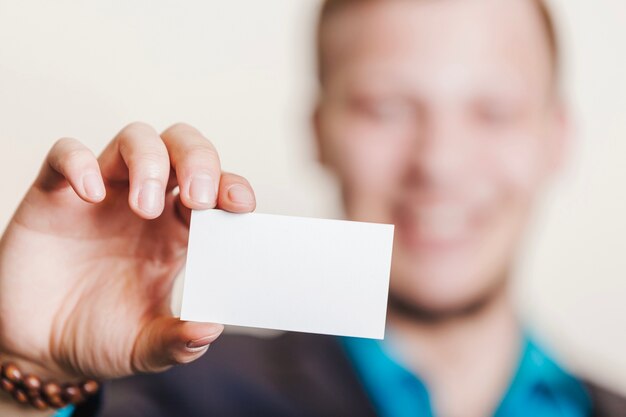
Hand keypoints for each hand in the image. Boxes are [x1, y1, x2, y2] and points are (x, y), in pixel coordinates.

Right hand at [0, 122, 255, 380]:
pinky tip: (91, 194)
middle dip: (199, 161)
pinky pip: (67, 153)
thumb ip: (177, 342)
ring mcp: (102, 193)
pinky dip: (81, 163)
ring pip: (135, 138)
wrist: (39, 347)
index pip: (216, 187)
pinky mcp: (55, 194)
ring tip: (146, 207)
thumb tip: (210, 330)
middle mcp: (145, 202)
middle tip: (199, 199)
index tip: (241, 206)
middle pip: (182, 146)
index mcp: (176, 230)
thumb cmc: (99, 336)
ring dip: (150, 162)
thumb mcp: (145, 346)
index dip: (231, 186)